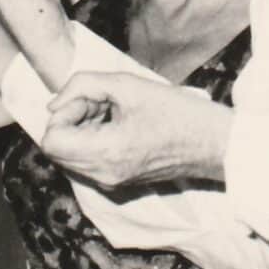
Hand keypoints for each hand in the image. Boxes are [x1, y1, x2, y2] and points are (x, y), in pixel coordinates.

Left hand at [41, 73, 234, 190]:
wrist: (216, 145)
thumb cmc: (180, 113)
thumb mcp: (128, 85)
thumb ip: (84, 85)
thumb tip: (54, 104)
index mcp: (106, 153)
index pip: (52, 140)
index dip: (64, 113)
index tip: (90, 99)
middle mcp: (103, 175)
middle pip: (57, 149)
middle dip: (71, 120)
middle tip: (102, 102)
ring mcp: (110, 183)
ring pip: (70, 156)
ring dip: (82, 130)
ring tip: (113, 111)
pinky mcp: (118, 183)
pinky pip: (88, 162)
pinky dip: (93, 141)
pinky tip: (119, 124)